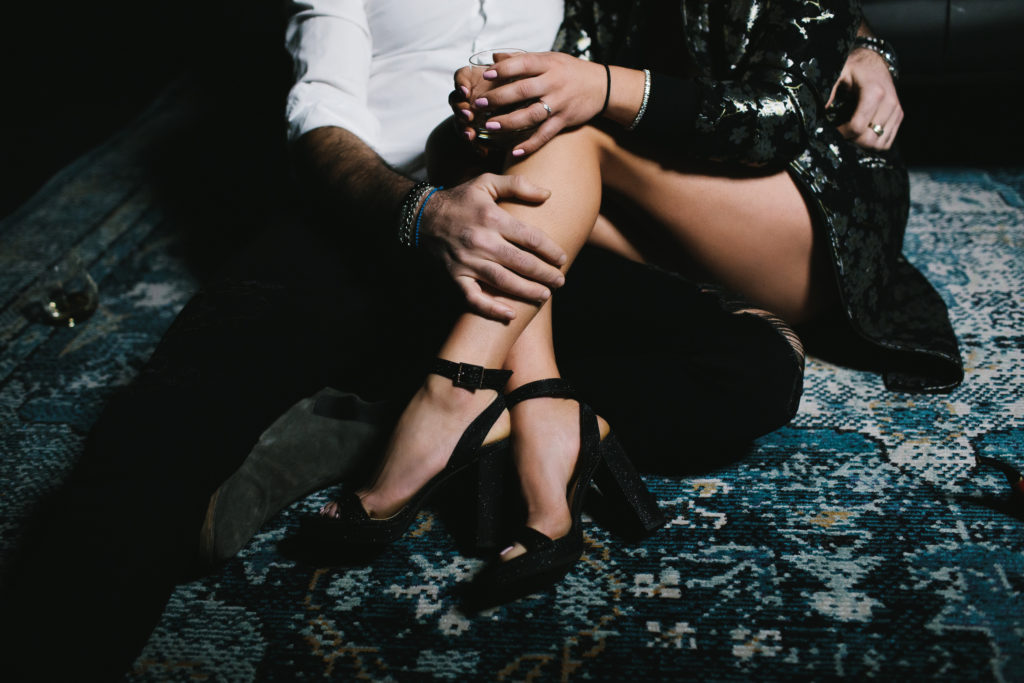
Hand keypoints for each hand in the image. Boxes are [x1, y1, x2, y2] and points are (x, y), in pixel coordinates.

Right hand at [420, 173, 566, 319]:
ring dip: (527, 291)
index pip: (530, 238)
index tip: (562, 258)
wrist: (421, 216)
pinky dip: (491, 309)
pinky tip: (510, 315)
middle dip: (544, 274)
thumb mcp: (486, 182)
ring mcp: (467, 261)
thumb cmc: (460, 199)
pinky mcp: (455, 276)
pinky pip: (473, 298)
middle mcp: (481, 241)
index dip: (551, 250)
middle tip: (560, 281)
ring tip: (545, 295)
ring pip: (503, 282)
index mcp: (492, 218)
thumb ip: (518, 185)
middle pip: (521, 262)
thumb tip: (548, 194)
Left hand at [452, 52, 605, 156]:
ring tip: (490, 125)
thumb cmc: (569, 71)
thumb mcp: (549, 59)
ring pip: (531, 115)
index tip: (487, 75)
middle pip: (523, 91)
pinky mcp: (564, 121)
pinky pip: (545, 135)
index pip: (523, 64)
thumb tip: (495, 57)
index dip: (504, 69)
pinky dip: (530, 144)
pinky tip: (514, 151)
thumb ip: (522, 59)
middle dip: (499, 98)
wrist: (601, 86)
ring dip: (509, 121)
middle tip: (479, 104)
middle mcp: (554, 83)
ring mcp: (559, 103)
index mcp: (548, 64)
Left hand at [827, 47, 902, 150]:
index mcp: (874, 93)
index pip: (857, 128)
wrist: (875, 61)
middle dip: (851, 141)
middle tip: (840, 134)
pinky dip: (874, 143)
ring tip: (851, 135)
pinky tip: (862, 135)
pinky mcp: (899, 116)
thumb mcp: (838, 76)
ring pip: (879, 144)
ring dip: (863, 144)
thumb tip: (817, 116)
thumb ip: (829, 95)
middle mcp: (889, 103)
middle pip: (869, 140)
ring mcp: (896, 110)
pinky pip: (887, 141)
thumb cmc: (854, 69)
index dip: (841, 134)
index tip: (832, 130)